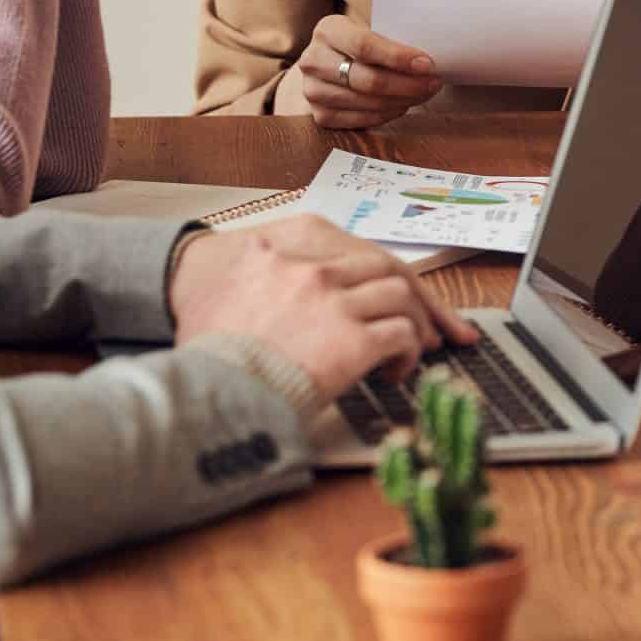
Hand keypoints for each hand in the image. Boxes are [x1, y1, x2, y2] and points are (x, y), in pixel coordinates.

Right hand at [170, 214, 478, 400]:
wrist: (205, 391)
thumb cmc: (210, 353)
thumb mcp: (225, 295)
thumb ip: (263, 278)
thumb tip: (281, 284)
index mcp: (286, 249)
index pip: (355, 250)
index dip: (383, 274)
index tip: (400, 292)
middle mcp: (313, 268)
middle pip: (388, 267)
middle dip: (418, 297)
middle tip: (435, 325)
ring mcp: (335, 301)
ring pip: (402, 296)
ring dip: (415, 325)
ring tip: (411, 350)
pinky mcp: (352, 339)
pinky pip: (401, 336)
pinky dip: (407, 353)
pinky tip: (394, 372)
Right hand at [289, 14, 440, 128]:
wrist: (330, 61)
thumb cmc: (361, 42)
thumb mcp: (371, 28)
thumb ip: (393, 39)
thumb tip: (429, 60)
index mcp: (328, 30)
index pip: (365, 46)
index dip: (398, 58)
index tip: (427, 64)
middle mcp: (313, 60)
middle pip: (367, 80)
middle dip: (408, 84)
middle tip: (434, 83)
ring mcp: (313, 90)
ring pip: (367, 102)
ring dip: (403, 100)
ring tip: (425, 93)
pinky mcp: (320, 115)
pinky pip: (361, 120)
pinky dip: (388, 113)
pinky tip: (404, 104)